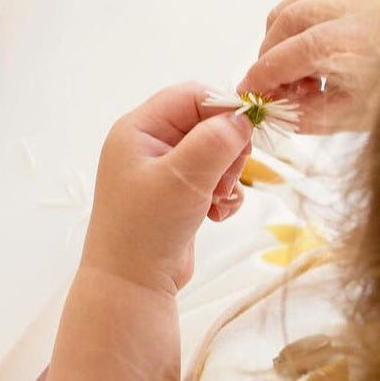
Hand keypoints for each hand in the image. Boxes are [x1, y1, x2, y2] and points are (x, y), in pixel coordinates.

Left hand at [82, 84, 252, 294]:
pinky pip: (214, 178)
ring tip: (216, 200)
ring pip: (215, 152)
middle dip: (227, 149)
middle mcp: (148, 144)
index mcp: (138, 129)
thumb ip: (215, 141)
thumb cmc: (146, 227)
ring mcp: (162, 170)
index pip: (191, 96)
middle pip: (207, 122)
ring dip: (228, 174)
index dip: (223, 109)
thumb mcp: (182, 177)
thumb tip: (243, 117)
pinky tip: (216, 215)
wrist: (131, 284)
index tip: (248, 133)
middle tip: (225, 178)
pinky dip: (223, 194)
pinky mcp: (177, 194)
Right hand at [239, 0, 379, 132]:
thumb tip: (268, 106)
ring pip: (292, 4)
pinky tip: (310, 47)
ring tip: (296, 68)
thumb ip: (306, 114)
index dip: (263, 74)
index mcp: (361, 42)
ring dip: (279, 37)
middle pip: (288, 21)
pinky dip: (295, 21)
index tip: (249, 91)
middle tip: (272, 83)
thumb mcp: (353, 115)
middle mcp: (358, 7)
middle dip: (268, 55)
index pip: (293, 53)